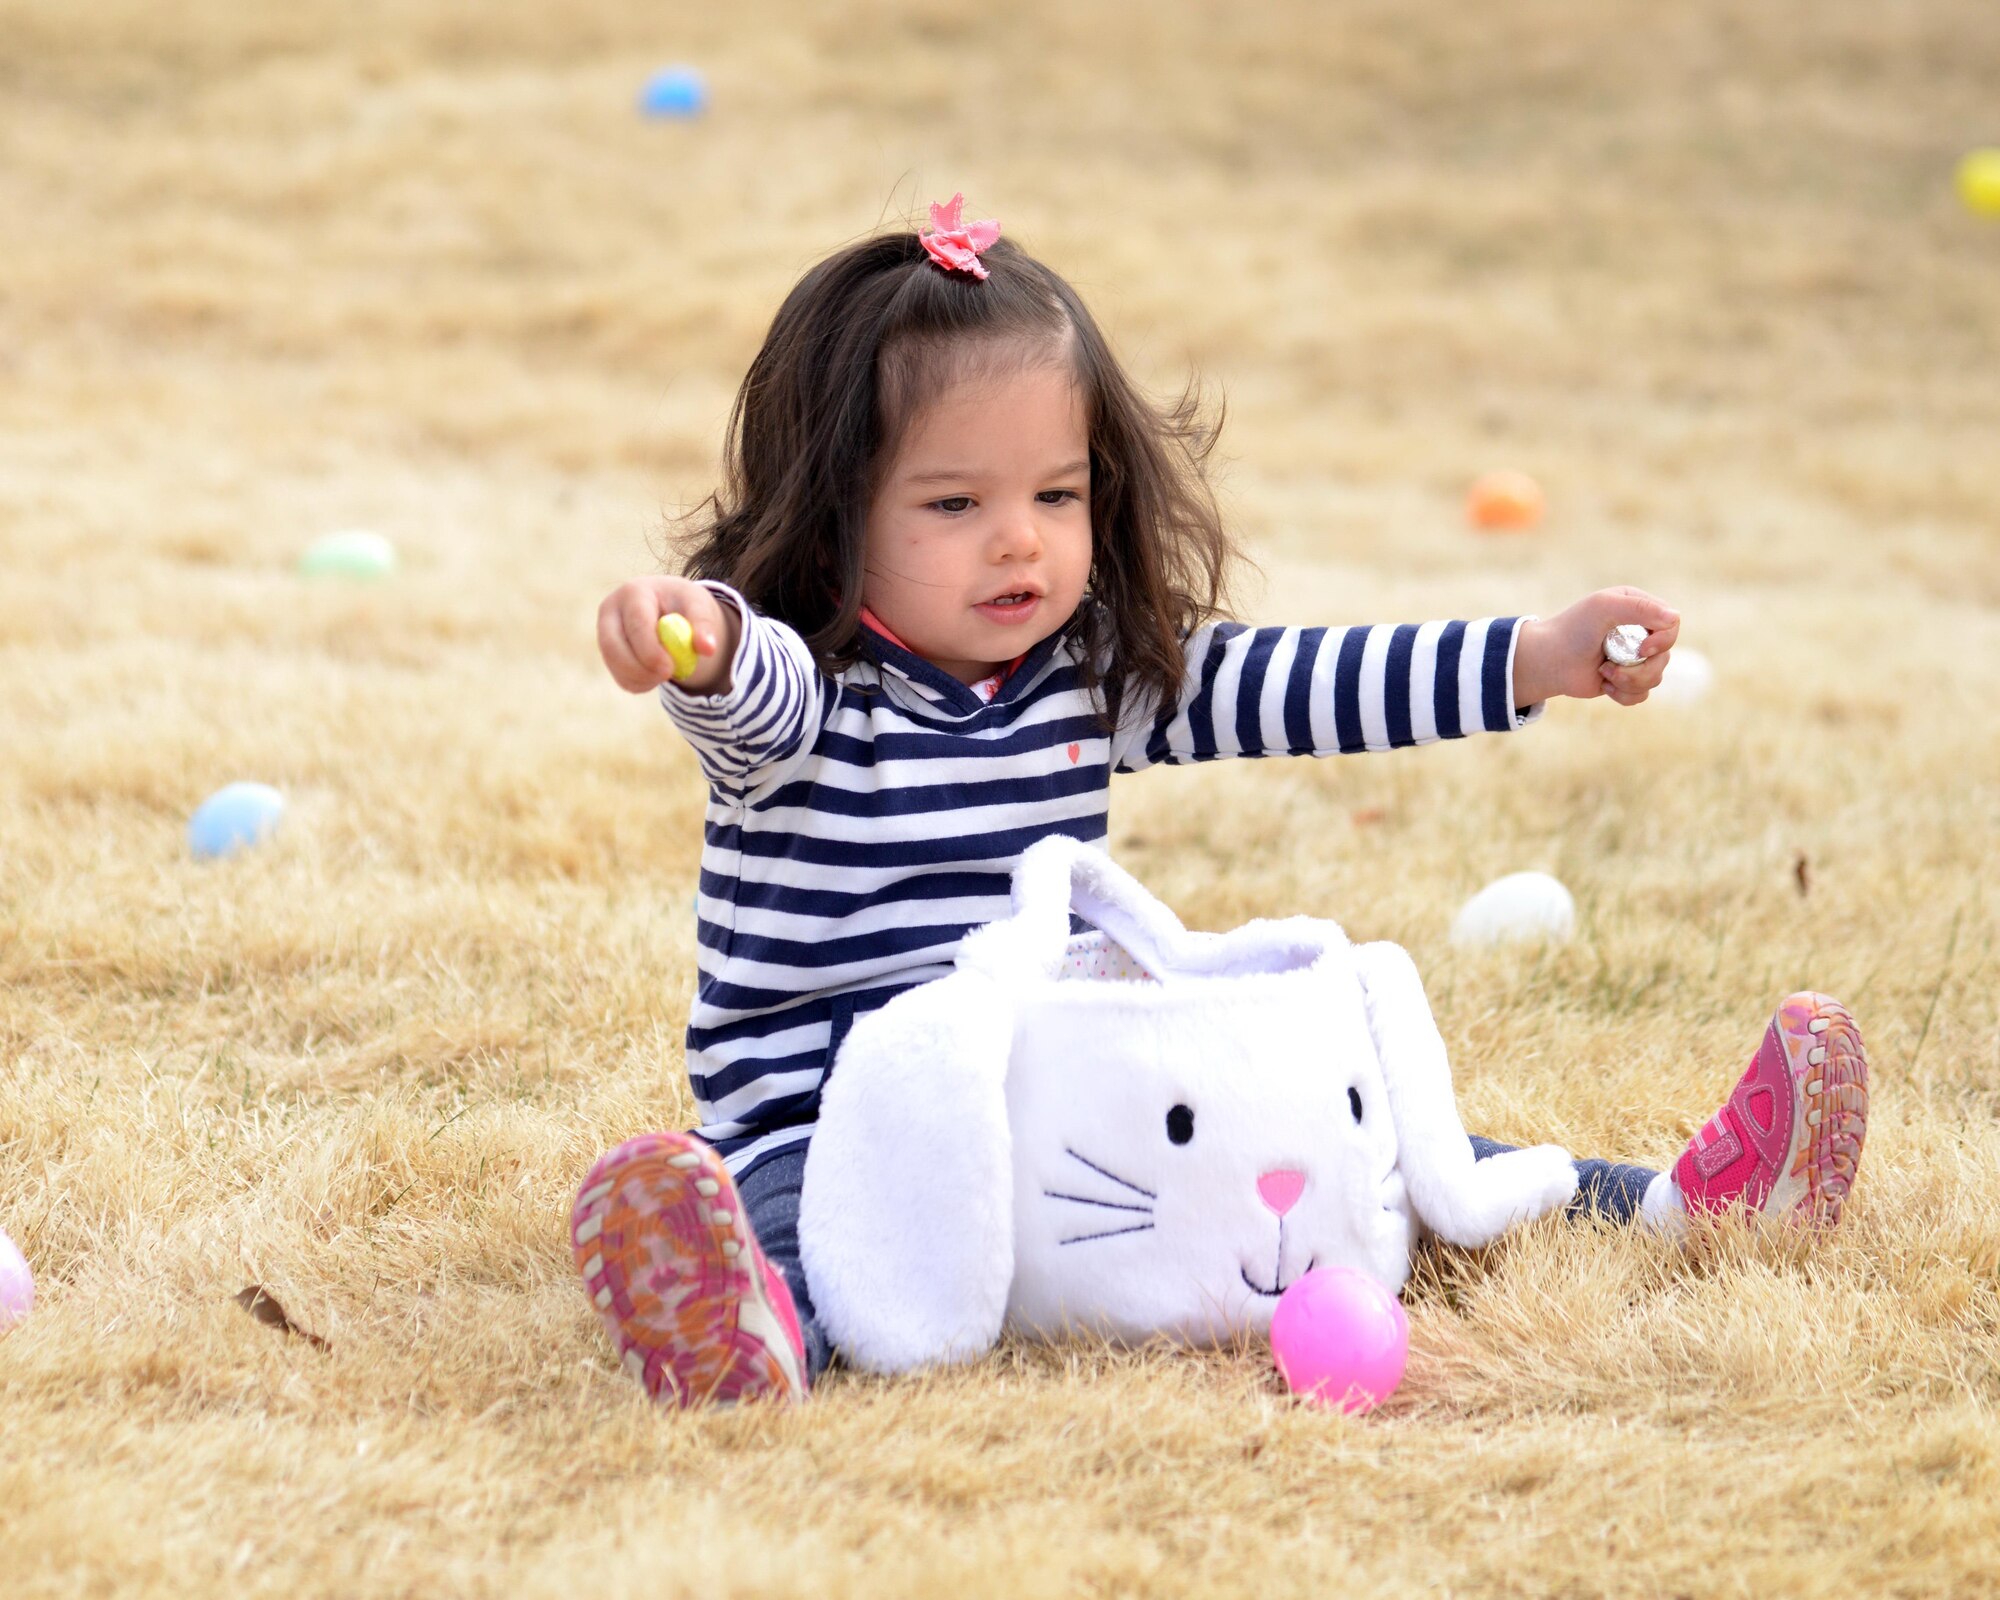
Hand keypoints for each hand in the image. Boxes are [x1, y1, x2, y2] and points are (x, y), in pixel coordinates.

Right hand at [596, 576, 738, 695]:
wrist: (672, 608)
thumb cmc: (685, 605)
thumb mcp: (699, 607)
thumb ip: (703, 625)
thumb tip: (708, 648)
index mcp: (634, 592)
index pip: (636, 624)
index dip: (650, 650)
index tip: (669, 669)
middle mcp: (611, 610)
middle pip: (613, 646)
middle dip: (640, 669)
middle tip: (667, 676)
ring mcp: (604, 632)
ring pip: (616, 665)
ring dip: (644, 678)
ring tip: (669, 671)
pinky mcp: (608, 653)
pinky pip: (621, 678)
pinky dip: (642, 684)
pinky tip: (657, 673)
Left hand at [1514, 587, 1679, 706]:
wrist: (1547, 661)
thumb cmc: (1573, 630)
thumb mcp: (1604, 607)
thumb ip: (1640, 608)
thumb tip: (1675, 617)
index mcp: (1638, 608)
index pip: (1671, 624)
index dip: (1663, 640)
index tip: (1643, 649)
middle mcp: (1639, 631)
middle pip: (1666, 656)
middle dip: (1642, 668)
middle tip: (1611, 666)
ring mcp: (1633, 657)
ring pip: (1656, 677)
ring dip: (1630, 681)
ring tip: (1604, 673)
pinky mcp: (1625, 680)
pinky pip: (1642, 694)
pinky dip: (1624, 694)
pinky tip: (1604, 686)